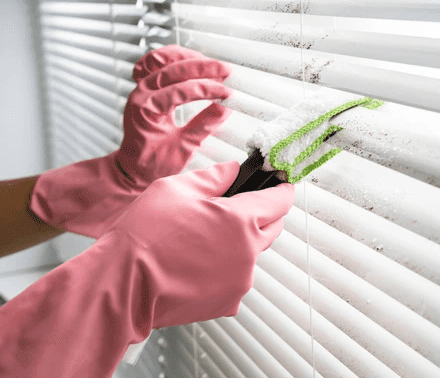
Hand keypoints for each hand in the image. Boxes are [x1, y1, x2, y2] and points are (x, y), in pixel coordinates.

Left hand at [30, 45, 232, 237]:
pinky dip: (172, 58)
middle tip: (226, 71)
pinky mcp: (146, 86)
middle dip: (203, 68)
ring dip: (189, 58)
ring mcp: (141, 87)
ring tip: (212, 64)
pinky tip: (189, 61)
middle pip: (173, 69)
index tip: (227, 93)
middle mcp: (141, 93)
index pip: (181, 90)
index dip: (207, 89)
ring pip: (163, 59)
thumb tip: (224, 108)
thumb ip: (204, 126)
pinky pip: (155, 62)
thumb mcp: (183, 148)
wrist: (133, 168)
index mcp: (146, 109)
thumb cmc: (152, 163)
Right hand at [107, 161, 295, 326]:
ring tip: (206, 239)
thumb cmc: (145, 235)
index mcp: (240, 219)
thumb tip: (233, 170)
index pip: (280, 200)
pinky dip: (227, 268)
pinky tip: (199, 263)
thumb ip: (215, 176)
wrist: (124, 283)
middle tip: (239, 208)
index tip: (281, 186)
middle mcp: (248, 251)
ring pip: (255, 253)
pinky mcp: (229, 301)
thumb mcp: (177, 188)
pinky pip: (238, 278)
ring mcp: (241, 279)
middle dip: (265, 214)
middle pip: (274, 227)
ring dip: (242, 242)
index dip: (282, 189)